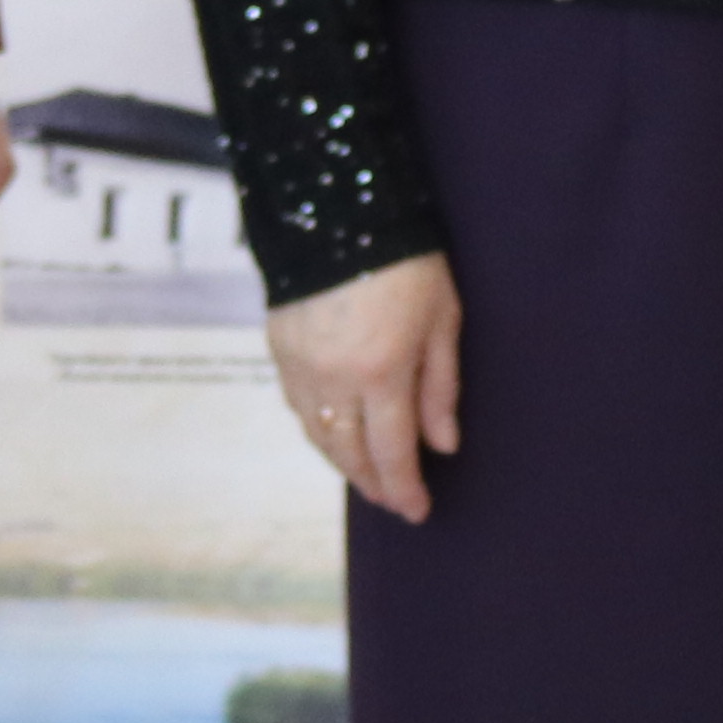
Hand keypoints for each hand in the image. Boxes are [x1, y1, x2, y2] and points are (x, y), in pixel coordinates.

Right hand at [272, 251, 461, 521]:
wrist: (339, 210)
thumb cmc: (407, 260)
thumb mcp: (443, 319)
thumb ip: (441, 387)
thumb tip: (444, 444)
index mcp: (381, 373)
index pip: (392, 452)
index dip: (405, 488)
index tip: (418, 511)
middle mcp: (334, 379)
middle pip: (350, 453)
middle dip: (374, 483)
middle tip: (394, 499)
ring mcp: (300, 366)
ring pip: (319, 436)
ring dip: (343, 462)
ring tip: (367, 475)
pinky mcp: (278, 348)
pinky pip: (298, 406)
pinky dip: (318, 429)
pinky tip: (335, 434)